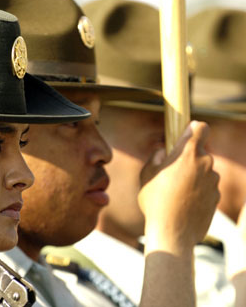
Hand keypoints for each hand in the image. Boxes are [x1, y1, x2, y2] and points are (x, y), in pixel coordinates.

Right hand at [138, 121, 219, 255]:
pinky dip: (197, 191)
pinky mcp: (216, 197)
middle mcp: (205, 164)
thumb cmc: (155, 201)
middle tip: (170, 172)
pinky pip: (206, 187)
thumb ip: (156, 157)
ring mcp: (213, 182)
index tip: (187, 134)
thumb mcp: (146, 174)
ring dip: (192, 176)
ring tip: (174, 192)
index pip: (201, 128)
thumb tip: (163, 153)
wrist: (172, 233)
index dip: (194, 129)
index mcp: (188, 154)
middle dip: (187, 158)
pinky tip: (183, 203)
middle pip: (199, 152)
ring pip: (203, 171)